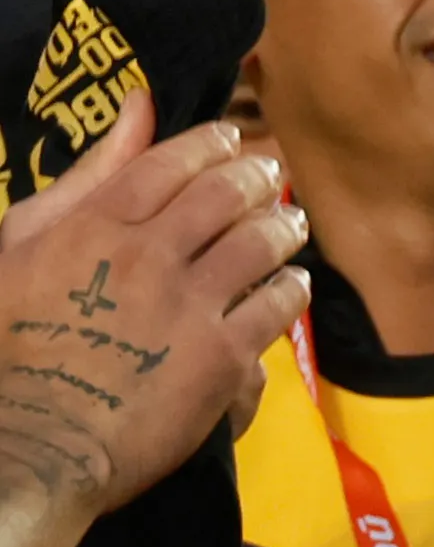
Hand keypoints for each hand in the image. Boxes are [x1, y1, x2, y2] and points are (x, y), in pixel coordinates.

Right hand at [0, 115, 309, 512]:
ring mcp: (190, 305)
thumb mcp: (20, 248)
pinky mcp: (222, 356)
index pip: (173, 161)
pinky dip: (292, 287)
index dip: (213, 144)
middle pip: (229, 194)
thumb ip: (87, 176)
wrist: (32, 442)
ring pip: (263, 242)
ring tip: (289, 225)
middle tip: (273, 176)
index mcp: (95, 226)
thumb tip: (138, 104)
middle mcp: (149, 256)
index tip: (232, 140)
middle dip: (261, 176)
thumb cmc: (9, 344)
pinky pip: (278, 304)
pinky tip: (291, 284)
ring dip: (284, 226)